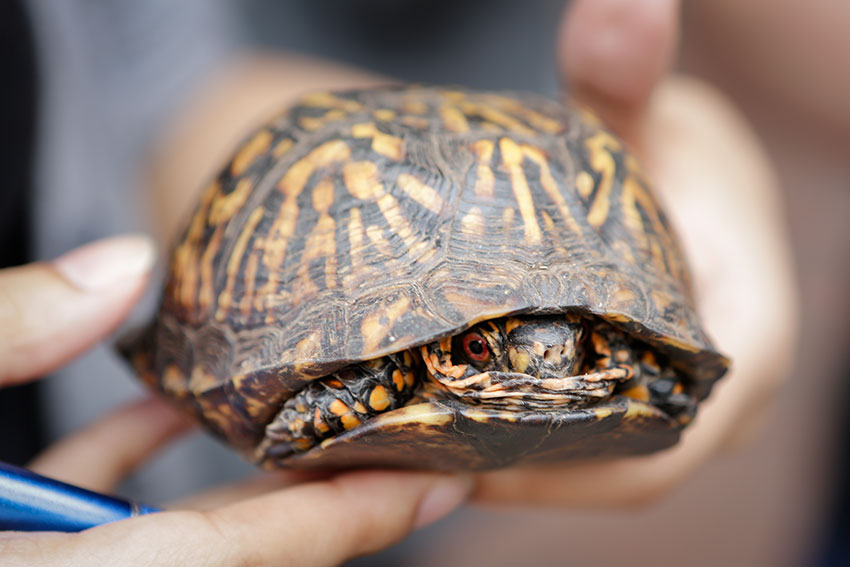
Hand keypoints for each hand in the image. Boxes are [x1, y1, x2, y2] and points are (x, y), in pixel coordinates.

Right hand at [0, 236, 470, 565]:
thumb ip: (9, 330)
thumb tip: (119, 263)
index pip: (252, 549)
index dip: (358, 517)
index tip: (445, 481)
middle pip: (234, 543)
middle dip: (315, 486)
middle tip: (393, 426)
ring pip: (169, 534)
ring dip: (216, 465)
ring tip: (285, 400)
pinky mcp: (25, 561)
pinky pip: (102, 523)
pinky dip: (128, 463)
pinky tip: (155, 403)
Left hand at [474, 0, 797, 505]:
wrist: (661, 159)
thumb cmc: (658, 139)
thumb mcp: (642, 107)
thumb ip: (625, 74)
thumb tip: (624, 12)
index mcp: (748, 325)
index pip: (673, 433)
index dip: (576, 465)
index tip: (475, 457)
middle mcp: (721, 380)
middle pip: (627, 470)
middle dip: (532, 475)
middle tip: (430, 464)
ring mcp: (680, 393)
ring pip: (605, 468)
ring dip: (523, 471)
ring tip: (431, 462)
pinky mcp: (645, 394)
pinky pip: (593, 449)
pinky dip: (531, 452)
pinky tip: (460, 439)